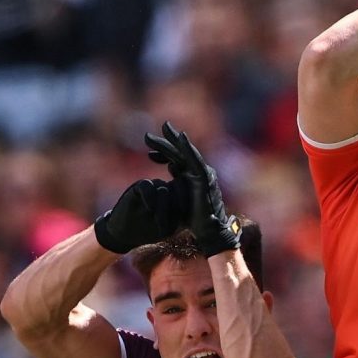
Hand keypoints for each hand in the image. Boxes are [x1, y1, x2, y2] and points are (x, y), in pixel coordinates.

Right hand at [94, 179, 183, 253]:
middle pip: (177, 189)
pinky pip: (147, 186)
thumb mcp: (167, 228)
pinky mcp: (138, 187)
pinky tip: (150, 209)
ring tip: (158, 220)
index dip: (188, 200)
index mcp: (177, 198)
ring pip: (163, 188)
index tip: (184, 211)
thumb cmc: (149, 232)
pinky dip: (150, 197)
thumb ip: (178, 217)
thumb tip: (187, 208)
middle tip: (174, 215)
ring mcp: (153, 186)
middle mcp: (166, 189)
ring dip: (162, 205)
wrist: (124, 234)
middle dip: (177, 202)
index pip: (187, 193)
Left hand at [144, 122, 240, 256]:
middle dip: (165, 142)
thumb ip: (172, 184)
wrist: (209, 230)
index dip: (162, 154)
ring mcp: (202, 173)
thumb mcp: (178, 198)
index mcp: (190, 177)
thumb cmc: (193, 218)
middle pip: (179, 152)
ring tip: (165, 127)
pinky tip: (180, 137)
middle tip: (149, 135)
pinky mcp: (205, 177)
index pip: (175, 160)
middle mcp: (197, 172)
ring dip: (174, 139)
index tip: (148, 153)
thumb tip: (168, 170)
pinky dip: (188, 147)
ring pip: (186, 152)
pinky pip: (195, 159)